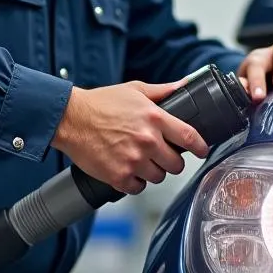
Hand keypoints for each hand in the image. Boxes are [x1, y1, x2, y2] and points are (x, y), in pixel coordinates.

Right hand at [51, 80, 209, 194]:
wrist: (70, 119)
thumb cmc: (100, 103)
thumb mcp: (135, 90)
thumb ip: (163, 91)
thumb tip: (185, 85)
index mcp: (155, 118)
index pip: (190, 137)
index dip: (201, 147)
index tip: (202, 151)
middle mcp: (147, 140)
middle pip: (176, 164)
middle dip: (171, 161)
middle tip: (160, 155)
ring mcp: (133, 160)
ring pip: (158, 178)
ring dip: (152, 172)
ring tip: (139, 160)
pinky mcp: (118, 176)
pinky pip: (138, 188)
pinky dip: (134, 182)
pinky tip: (127, 170)